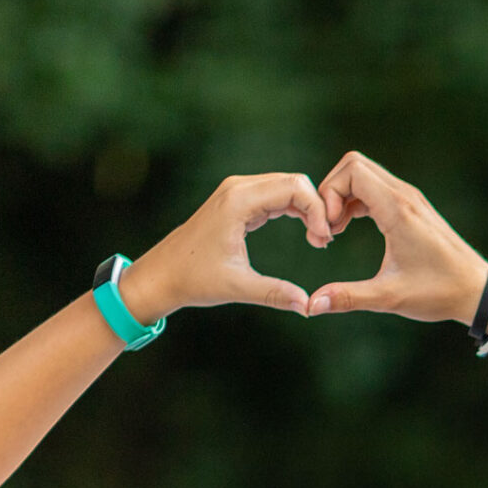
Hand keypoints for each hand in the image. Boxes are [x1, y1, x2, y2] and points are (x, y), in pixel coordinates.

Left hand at [119, 173, 333, 320]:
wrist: (163, 273)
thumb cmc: (194, 278)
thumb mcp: (237, 287)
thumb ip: (275, 293)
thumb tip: (308, 306)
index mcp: (238, 201)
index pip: (294, 188)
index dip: (317, 211)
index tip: (324, 241)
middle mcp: (238, 188)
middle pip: (294, 181)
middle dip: (316, 208)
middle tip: (324, 242)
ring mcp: (237, 192)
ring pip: (286, 186)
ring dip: (307, 209)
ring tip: (318, 240)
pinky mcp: (237, 201)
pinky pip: (275, 195)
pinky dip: (294, 210)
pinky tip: (306, 232)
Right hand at [303, 152, 487, 320]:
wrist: (477, 291)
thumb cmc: (439, 292)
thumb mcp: (390, 297)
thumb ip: (349, 297)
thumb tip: (313, 306)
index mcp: (398, 210)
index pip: (352, 170)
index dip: (330, 193)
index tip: (329, 228)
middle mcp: (405, 196)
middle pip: (354, 165)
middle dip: (331, 191)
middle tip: (328, 228)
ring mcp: (410, 199)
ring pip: (365, 175)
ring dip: (343, 196)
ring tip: (335, 231)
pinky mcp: (413, 207)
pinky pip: (376, 188)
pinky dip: (357, 201)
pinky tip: (349, 228)